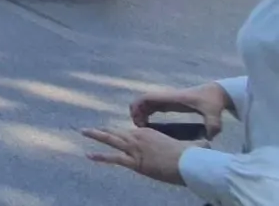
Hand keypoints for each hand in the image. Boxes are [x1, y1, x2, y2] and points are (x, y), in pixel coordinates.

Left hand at [81, 126, 204, 185]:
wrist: (190, 162)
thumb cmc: (192, 155)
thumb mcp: (193, 146)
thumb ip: (196, 143)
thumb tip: (208, 143)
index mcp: (150, 133)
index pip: (132, 132)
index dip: (124, 134)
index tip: (115, 132)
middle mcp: (140, 137)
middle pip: (117, 132)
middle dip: (104, 130)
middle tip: (91, 128)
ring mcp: (135, 149)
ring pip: (111, 140)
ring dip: (96, 135)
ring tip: (83, 131)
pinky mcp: (134, 162)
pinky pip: (113, 157)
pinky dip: (100, 156)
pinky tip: (88, 155)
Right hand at [130, 82, 227, 138]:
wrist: (216, 92)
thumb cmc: (212, 101)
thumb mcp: (213, 112)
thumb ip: (213, 124)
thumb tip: (209, 138)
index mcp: (172, 98)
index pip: (148, 98)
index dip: (138, 107)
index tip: (139, 122)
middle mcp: (166, 98)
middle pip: (142, 100)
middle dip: (136, 112)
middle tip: (139, 128)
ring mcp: (166, 100)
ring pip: (145, 104)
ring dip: (139, 113)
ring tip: (142, 128)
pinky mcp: (169, 104)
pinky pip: (151, 107)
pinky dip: (145, 114)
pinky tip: (149, 125)